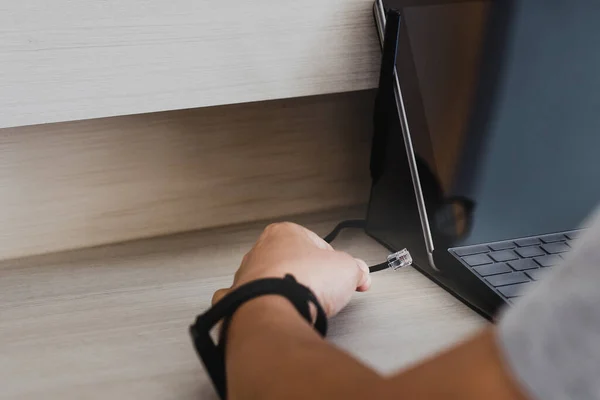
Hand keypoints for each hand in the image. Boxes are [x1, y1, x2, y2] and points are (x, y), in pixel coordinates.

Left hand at [212, 222, 371, 316]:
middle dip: (311, 278)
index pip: (317, 244)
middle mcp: (260, 250)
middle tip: (325, 292)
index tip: (341, 274)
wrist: (274, 311)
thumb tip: (359, 272)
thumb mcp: (346, 269)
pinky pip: (259, 302)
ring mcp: (247, 276)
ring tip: (307, 306)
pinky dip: (271, 308)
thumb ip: (355, 268)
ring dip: (291, 294)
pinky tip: (285, 314)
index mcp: (284, 232)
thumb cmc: (300, 282)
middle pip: (294, 263)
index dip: (334, 262)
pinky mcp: (238, 301)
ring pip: (275, 283)